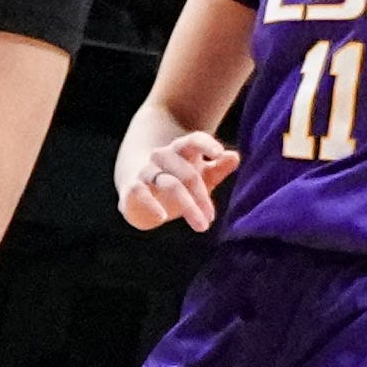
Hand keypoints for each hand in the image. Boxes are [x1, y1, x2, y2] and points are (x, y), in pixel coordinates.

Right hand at [119, 129, 234, 237]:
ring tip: (203, 226)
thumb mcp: (201, 173)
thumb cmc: (176, 177)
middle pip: (187, 173)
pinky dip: (149, 203)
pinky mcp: (131, 186)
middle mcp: (163, 156)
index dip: (206, 144)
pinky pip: (138, 192)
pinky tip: (161, 217)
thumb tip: (235, 156)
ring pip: (170, 184)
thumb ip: (218, 167)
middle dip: (201, 197)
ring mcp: (146, 170)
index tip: (219, 154)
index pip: (194, 140)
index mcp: (182, 149)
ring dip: (188, 205)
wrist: (136, 184)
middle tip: (211, 218)